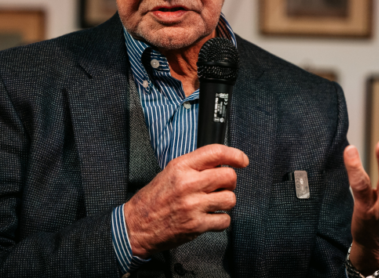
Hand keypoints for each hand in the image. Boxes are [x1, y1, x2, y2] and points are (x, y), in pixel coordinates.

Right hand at [124, 144, 248, 257]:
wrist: (136, 225)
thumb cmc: (154, 198)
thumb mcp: (170, 172)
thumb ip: (194, 166)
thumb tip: (221, 162)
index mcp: (181, 166)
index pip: (216, 152)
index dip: (235, 155)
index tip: (242, 160)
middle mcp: (188, 183)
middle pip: (229, 176)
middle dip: (229, 182)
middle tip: (221, 187)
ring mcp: (193, 205)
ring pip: (230, 199)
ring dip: (226, 202)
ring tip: (214, 204)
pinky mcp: (196, 225)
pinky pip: (225, 220)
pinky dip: (221, 220)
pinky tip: (210, 218)